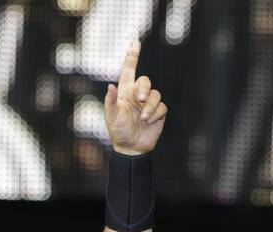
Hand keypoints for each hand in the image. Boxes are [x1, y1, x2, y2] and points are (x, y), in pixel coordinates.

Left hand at [103, 40, 166, 154]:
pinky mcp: (159, 112)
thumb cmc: (119, 132)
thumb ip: (110, 102)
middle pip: (145, 81)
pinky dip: (156, 114)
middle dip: (143, 89)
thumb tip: (110, 86)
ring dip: (149, 107)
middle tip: (139, 100)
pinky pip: (162, 106)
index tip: (135, 42)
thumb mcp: (111, 117)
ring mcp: (149, 103)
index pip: (129, 71)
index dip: (132, 56)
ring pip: (156, 94)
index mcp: (125, 93)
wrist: (131, 147)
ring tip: (143, 119)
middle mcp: (138, 95)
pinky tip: (149, 122)